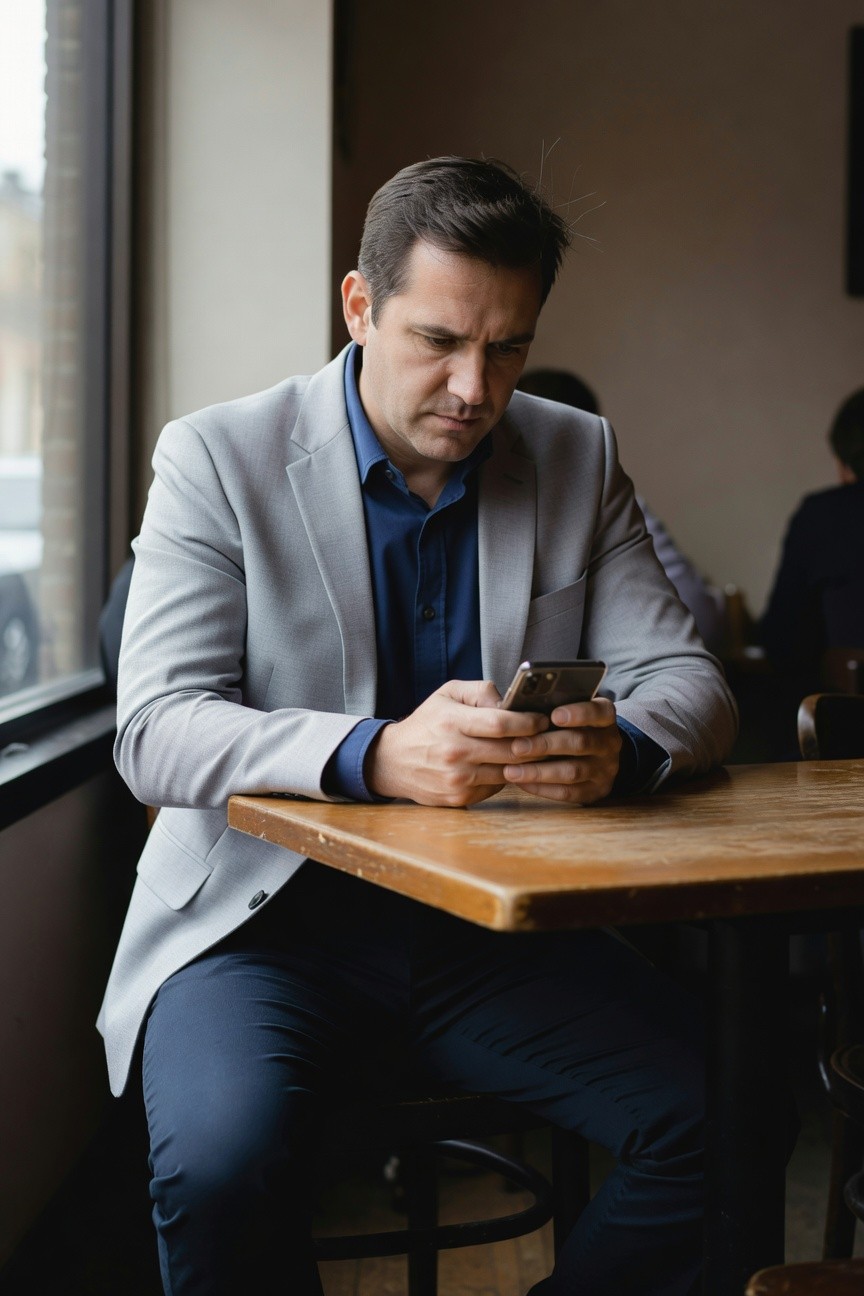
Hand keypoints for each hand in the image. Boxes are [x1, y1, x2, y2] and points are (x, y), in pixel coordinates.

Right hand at [365, 679, 549, 805]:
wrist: (393, 761)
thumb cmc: (426, 723)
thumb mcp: (447, 694)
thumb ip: (481, 691)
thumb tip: (510, 702)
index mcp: (452, 721)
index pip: (501, 723)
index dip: (528, 722)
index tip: (541, 720)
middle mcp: (455, 752)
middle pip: (511, 750)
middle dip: (535, 744)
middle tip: (546, 737)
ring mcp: (457, 779)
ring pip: (507, 772)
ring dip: (523, 763)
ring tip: (529, 751)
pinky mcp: (459, 797)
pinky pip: (496, 788)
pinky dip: (503, 777)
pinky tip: (504, 766)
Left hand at [501, 698, 621, 803]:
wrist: (594, 757)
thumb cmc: (570, 728)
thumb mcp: (567, 712)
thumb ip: (548, 708)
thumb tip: (511, 708)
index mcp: (605, 718)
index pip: (599, 712)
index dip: (578, 713)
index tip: (554, 715)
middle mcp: (610, 743)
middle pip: (580, 742)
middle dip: (545, 745)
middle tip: (516, 747)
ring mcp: (605, 769)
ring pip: (573, 771)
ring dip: (539, 771)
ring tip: (511, 771)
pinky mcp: (595, 791)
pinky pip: (568, 792)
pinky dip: (543, 788)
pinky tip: (522, 782)